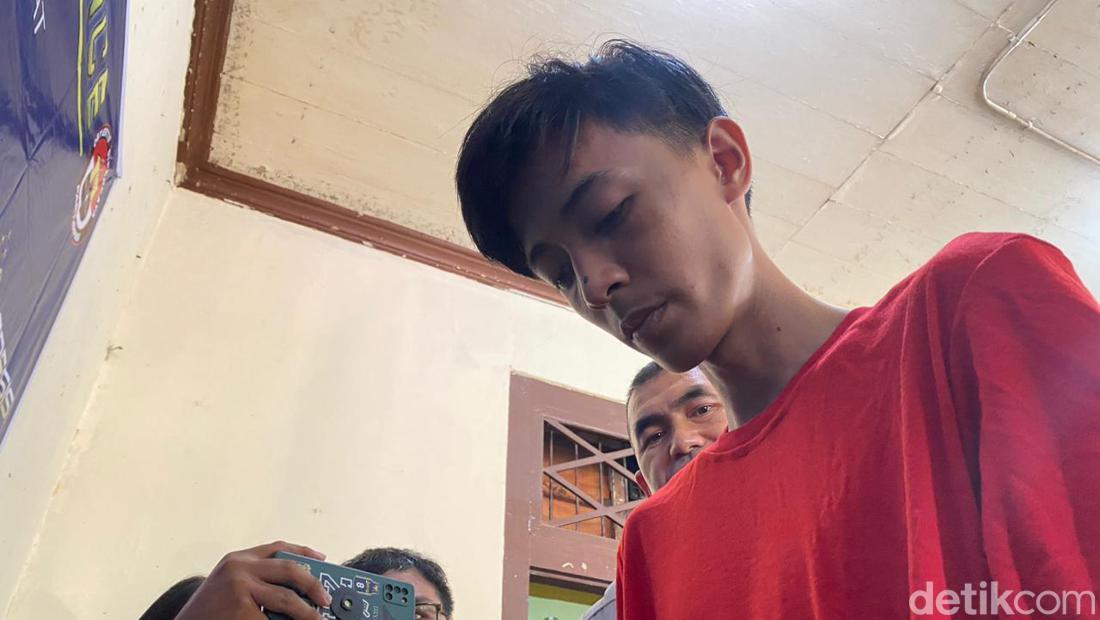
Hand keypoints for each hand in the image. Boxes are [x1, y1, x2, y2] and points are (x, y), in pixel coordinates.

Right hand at [175, 540, 331, 619]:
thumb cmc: (206, 613)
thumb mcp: (227, 585)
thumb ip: (255, 580)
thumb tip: (297, 589)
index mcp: (237, 559)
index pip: (278, 547)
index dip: (304, 552)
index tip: (322, 558)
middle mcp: (239, 568)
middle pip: (290, 568)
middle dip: (313, 584)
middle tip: (326, 599)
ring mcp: (240, 588)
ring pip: (287, 598)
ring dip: (307, 612)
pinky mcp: (241, 610)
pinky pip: (272, 619)